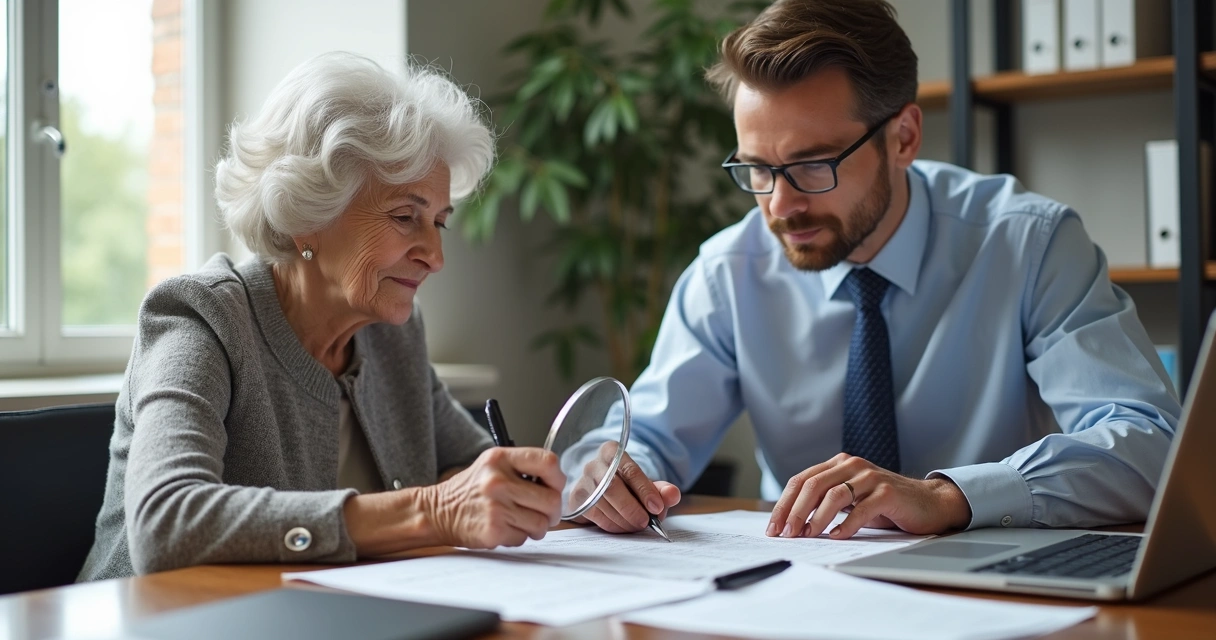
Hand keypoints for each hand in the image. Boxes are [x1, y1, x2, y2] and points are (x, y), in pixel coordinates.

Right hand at [425, 447, 564, 547]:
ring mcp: (495, 507)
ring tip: (524, 521)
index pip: (548, 462)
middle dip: (553, 510)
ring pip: (541, 523)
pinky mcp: (493, 531)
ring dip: (538, 526)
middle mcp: (498, 481)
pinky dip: (520, 536)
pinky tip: (507, 528)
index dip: (558, 478)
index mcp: (501, 458)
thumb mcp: (493, 464)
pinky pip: (524, 538)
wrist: (437, 511)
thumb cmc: (471, 489)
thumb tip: (557, 483)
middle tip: (545, 512)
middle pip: (551, 499)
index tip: (555, 486)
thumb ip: (523, 467)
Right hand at [573, 442, 680, 532]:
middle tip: (646, 522)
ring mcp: (582, 482)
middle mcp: (594, 464)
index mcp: (612, 452)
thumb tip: (672, 494)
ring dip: (624, 520)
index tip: (657, 507)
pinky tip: (624, 527)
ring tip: (637, 526)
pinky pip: (595, 515)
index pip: (630, 470)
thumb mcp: (647, 485)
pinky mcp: (576, 500)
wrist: (603, 488)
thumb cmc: (627, 486)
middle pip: (612, 487)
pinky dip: (613, 525)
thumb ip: (662, 489)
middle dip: (632, 508)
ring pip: (603, 504)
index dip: (645, 491)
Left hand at [767, 453, 970, 539]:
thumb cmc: (884, 504)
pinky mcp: (888, 492)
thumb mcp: (850, 499)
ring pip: (834, 494)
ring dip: (816, 518)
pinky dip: (846, 524)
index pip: (801, 480)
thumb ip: (824, 502)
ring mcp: (871, 477)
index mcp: (838, 464)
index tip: (773, 527)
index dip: (784, 504)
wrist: (928, 503)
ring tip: (808, 535)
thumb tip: (790, 523)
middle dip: (795, 512)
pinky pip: (861, 509)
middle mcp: (852, 465)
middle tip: (786, 533)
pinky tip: (837, 536)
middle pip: (813, 485)